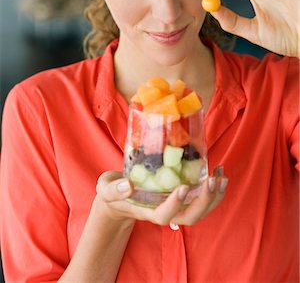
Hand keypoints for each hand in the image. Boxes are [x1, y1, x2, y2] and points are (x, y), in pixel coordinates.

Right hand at [95, 167, 227, 226]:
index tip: (182, 188)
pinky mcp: (181, 198)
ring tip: (222, 177)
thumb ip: (113, 189)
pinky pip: (201, 200)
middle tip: (212, 181)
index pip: (163, 216)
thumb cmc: (112, 192)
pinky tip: (219, 174)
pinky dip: (213, 190)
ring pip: (199, 211)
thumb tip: (128, 184)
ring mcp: (175, 207)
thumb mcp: (106, 189)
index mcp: (146, 211)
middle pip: (189, 217)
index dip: (174, 205)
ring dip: (214, 196)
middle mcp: (164, 212)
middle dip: (203, 201)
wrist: (119, 197)